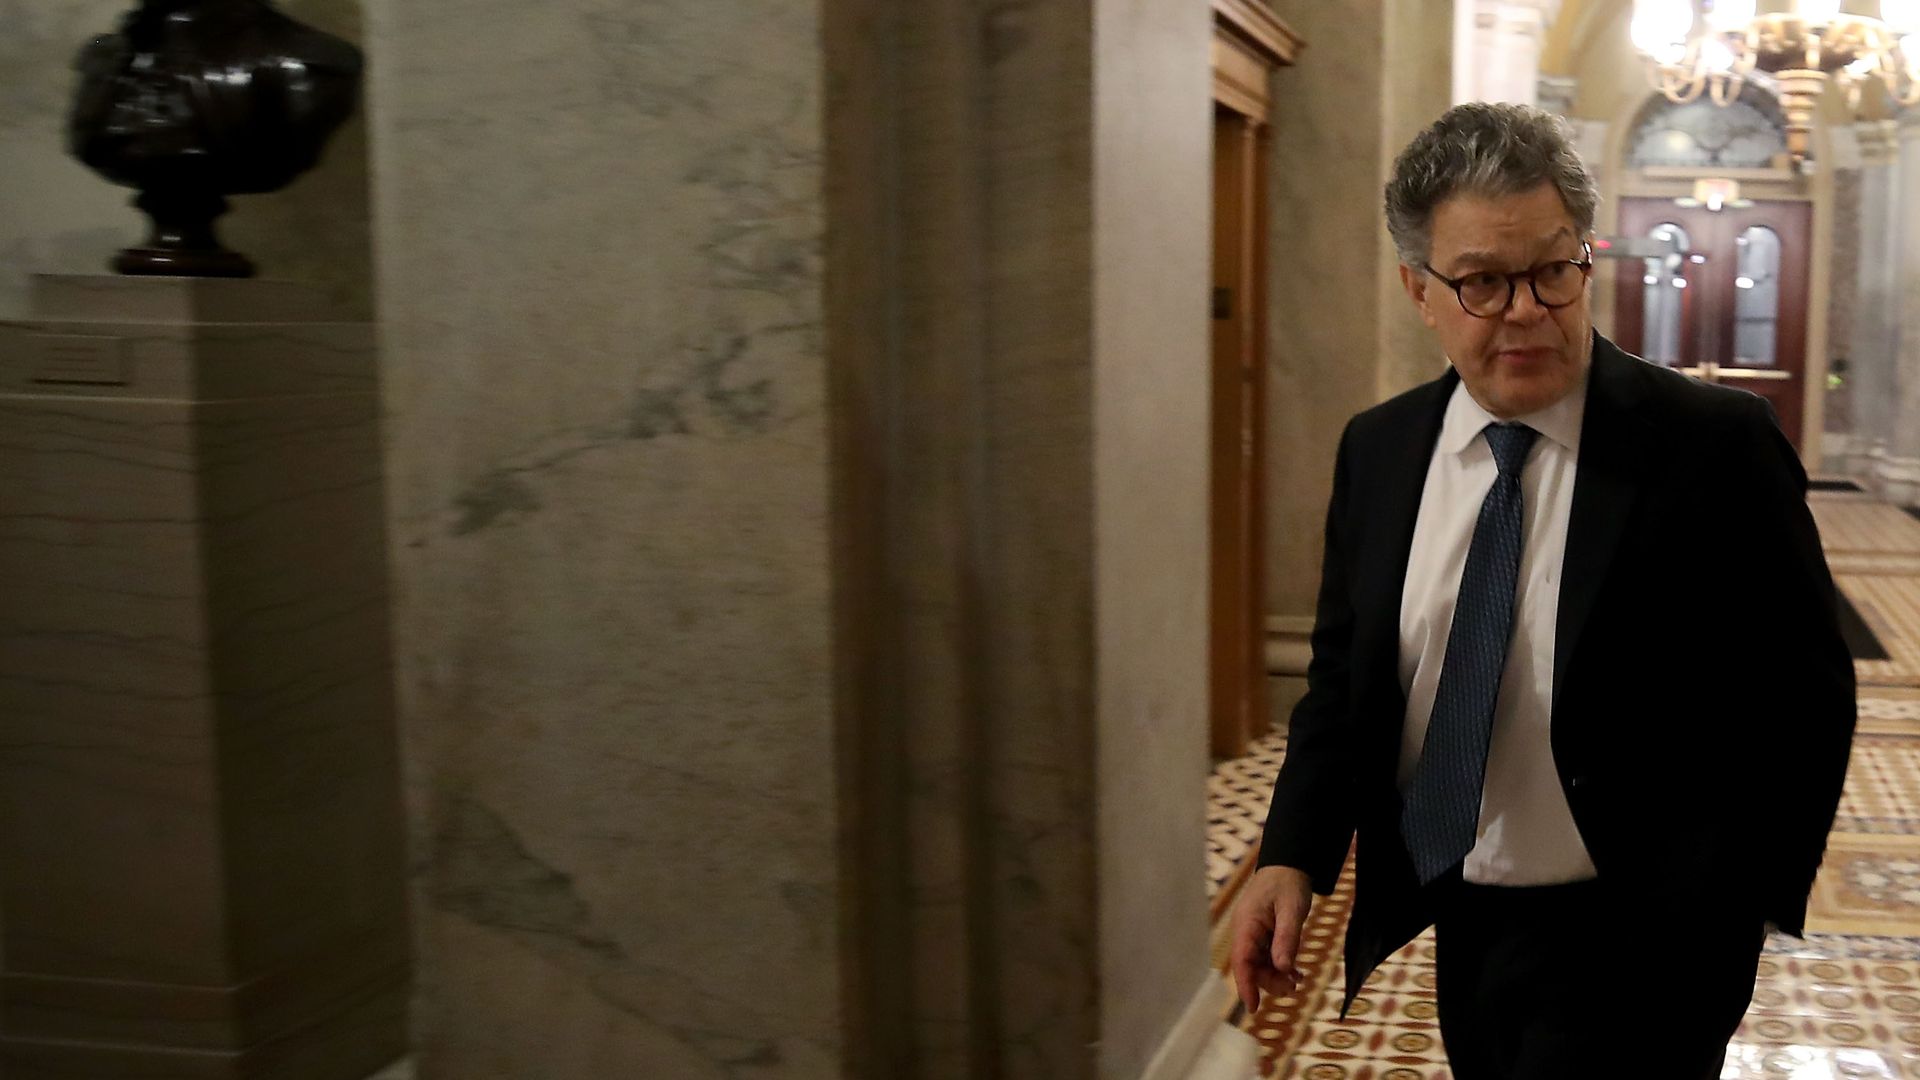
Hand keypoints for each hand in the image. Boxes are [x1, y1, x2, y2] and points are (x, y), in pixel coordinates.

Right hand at [1229, 865, 1314, 1013]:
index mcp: (1247, 924)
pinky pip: (1267, 957)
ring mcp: (1253, 934)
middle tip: (1294, 988)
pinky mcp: (1262, 935)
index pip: (1241, 960)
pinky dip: (1281, 967)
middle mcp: (1245, 932)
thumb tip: (1283, 968)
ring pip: (1260, 965)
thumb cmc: (1288, 883)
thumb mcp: (1292, 910)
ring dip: (1277, 976)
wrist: (1288, 865)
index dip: (1246, 985)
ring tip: (1299, 981)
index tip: (1252, 1007)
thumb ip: (1287, 939)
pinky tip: (1297, 973)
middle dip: (1270, 981)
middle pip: (1252, 967)